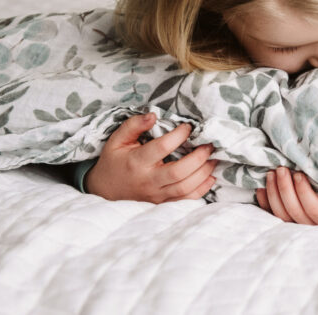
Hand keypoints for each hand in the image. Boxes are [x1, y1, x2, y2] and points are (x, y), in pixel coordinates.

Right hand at [85, 112, 216, 201]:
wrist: (105, 189)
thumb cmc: (115, 160)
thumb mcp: (117, 139)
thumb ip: (134, 125)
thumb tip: (153, 115)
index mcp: (136, 162)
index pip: (162, 148)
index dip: (179, 135)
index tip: (188, 127)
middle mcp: (148, 180)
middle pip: (179, 172)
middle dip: (198, 157)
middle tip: (209, 144)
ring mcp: (156, 194)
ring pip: (185, 188)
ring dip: (204, 172)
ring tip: (213, 157)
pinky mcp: (163, 202)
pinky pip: (186, 199)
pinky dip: (202, 188)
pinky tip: (211, 175)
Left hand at [255, 167, 317, 226]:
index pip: (313, 209)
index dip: (304, 192)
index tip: (299, 174)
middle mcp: (314, 227)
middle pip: (294, 211)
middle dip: (285, 188)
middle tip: (281, 169)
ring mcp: (300, 226)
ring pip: (282, 215)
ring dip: (274, 194)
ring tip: (271, 173)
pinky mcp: (289, 223)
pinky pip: (274, 217)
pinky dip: (265, 203)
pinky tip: (260, 190)